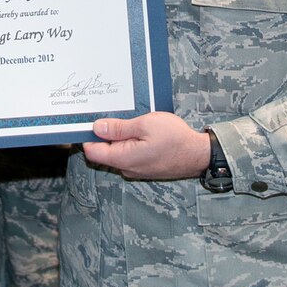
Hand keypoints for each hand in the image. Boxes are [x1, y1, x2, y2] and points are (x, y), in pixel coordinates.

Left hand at [82, 112, 212, 180]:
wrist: (198, 154)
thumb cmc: (175, 139)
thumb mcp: (145, 124)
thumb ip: (119, 127)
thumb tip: (97, 127)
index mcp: (123, 158)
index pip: (92, 152)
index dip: (88, 136)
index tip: (91, 121)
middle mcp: (127, 168)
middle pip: (104, 152)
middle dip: (105, 134)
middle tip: (115, 117)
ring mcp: (136, 170)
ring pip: (118, 153)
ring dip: (120, 138)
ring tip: (133, 122)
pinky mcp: (144, 168)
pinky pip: (130, 155)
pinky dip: (130, 143)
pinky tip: (141, 132)